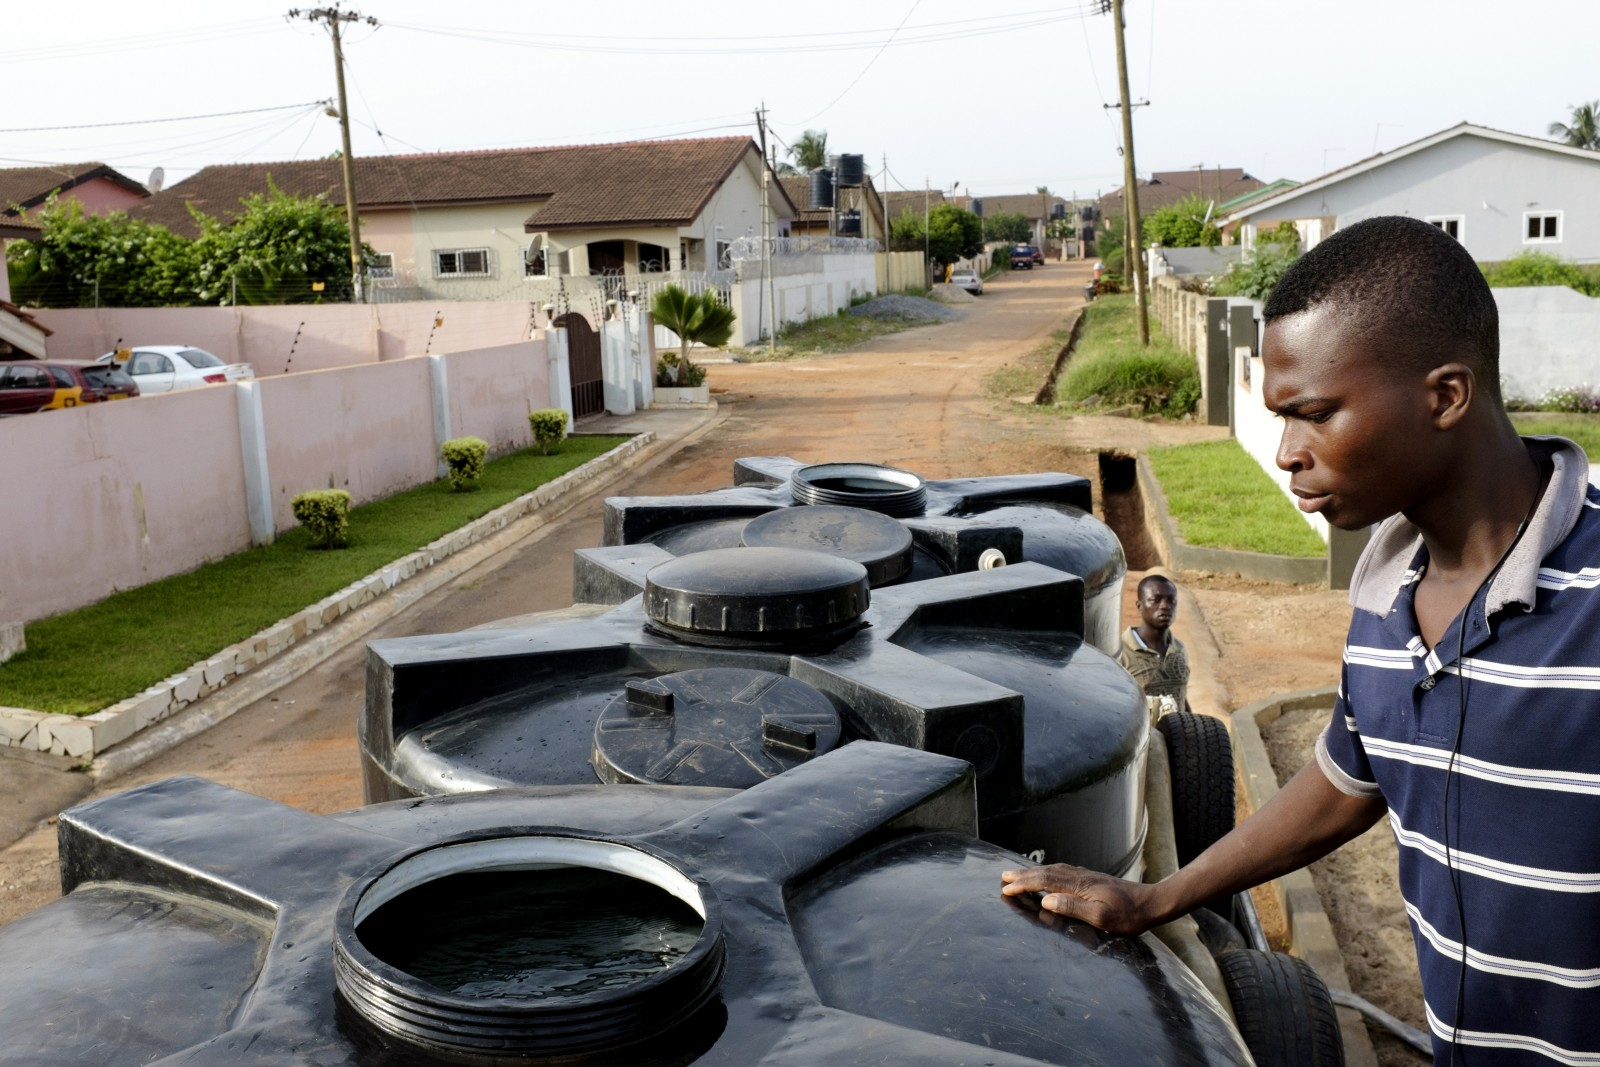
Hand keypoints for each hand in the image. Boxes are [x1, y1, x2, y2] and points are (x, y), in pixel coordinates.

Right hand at [1000, 863, 1159, 934]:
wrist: (1151, 903)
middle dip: (1023, 875)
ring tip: (1020, 874)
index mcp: (1079, 886)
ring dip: (1034, 872)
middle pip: (1045, 872)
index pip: (1044, 882)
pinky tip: (1049, 876)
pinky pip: (1063, 872)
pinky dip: (1049, 872)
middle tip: (1003, 876)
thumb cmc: (1128, 915)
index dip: (1023, 885)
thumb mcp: (1101, 917)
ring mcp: (1087, 877)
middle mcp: (1080, 877)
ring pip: (1054, 870)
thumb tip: (1046, 900)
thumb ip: (1072, 907)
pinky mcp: (1093, 880)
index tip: (1006, 888)